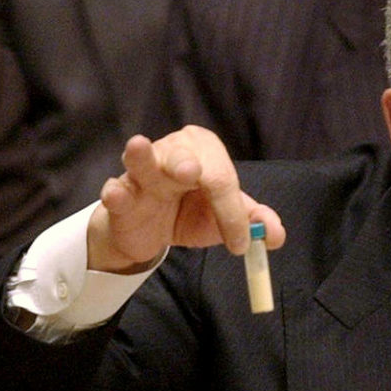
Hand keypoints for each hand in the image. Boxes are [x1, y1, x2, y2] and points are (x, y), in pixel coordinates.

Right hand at [87, 126, 284, 272]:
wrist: (152, 232)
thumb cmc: (192, 211)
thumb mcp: (226, 217)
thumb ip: (253, 222)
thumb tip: (274, 236)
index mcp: (206, 151)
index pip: (221, 178)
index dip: (232, 212)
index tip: (240, 244)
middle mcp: (174, 152)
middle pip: (184, 157)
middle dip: (186, 163)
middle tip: (192, 173)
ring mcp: (142, 172)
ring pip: (142, 161)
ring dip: (142, 157)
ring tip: (139, 146)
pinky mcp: (120, 194)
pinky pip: (116, 190)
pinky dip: (115, 192)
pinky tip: (117, 194)